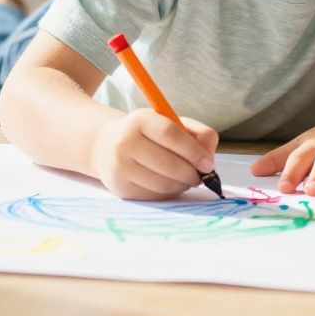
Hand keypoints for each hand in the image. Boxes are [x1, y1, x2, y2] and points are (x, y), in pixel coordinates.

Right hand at [87, 110, 219, 199]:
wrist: (106, 145)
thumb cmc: (147, 133)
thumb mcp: (169, 122)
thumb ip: (196, 134)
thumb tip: (209, 160)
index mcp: (140, 120)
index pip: (171, 135)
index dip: (194, 152)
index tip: (208, 164)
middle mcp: (125, 142)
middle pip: (169, 164)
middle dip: (191, 174)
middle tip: (200, 176)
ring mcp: (119, 166)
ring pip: (163, 183)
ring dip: (182, 185)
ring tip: (187, 180)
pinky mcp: (119, 187)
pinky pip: (153, 195)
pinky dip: (169, 193)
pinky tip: (171, 185)